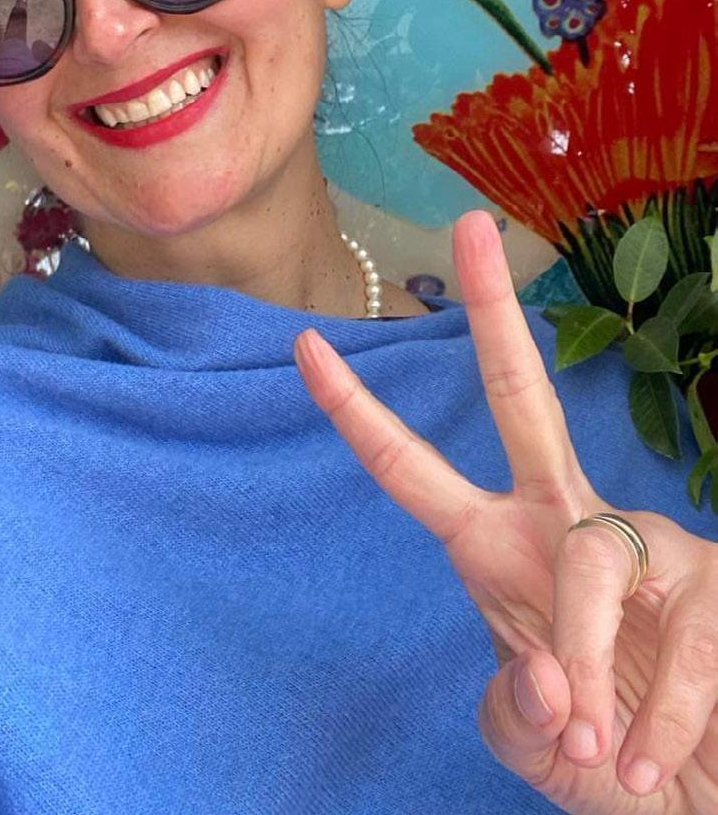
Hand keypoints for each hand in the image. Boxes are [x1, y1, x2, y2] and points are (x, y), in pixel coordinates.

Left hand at [294, 209, 717, 813]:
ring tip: (595, 749)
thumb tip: (544, 678)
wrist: (692, 799)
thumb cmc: (603, 753)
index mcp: (500, 549)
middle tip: (469, 225)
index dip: (357, 411)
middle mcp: (567, 523)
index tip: (305, 343)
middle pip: (520, 400)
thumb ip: (510, 708)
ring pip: (591, 560)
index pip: (411, 469)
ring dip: (584, 663)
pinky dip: (657, 722)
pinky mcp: (714, 588)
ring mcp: (645, 545)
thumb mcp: (532, 740)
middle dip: (490, 313)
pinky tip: (642, 762)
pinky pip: (677, 647)